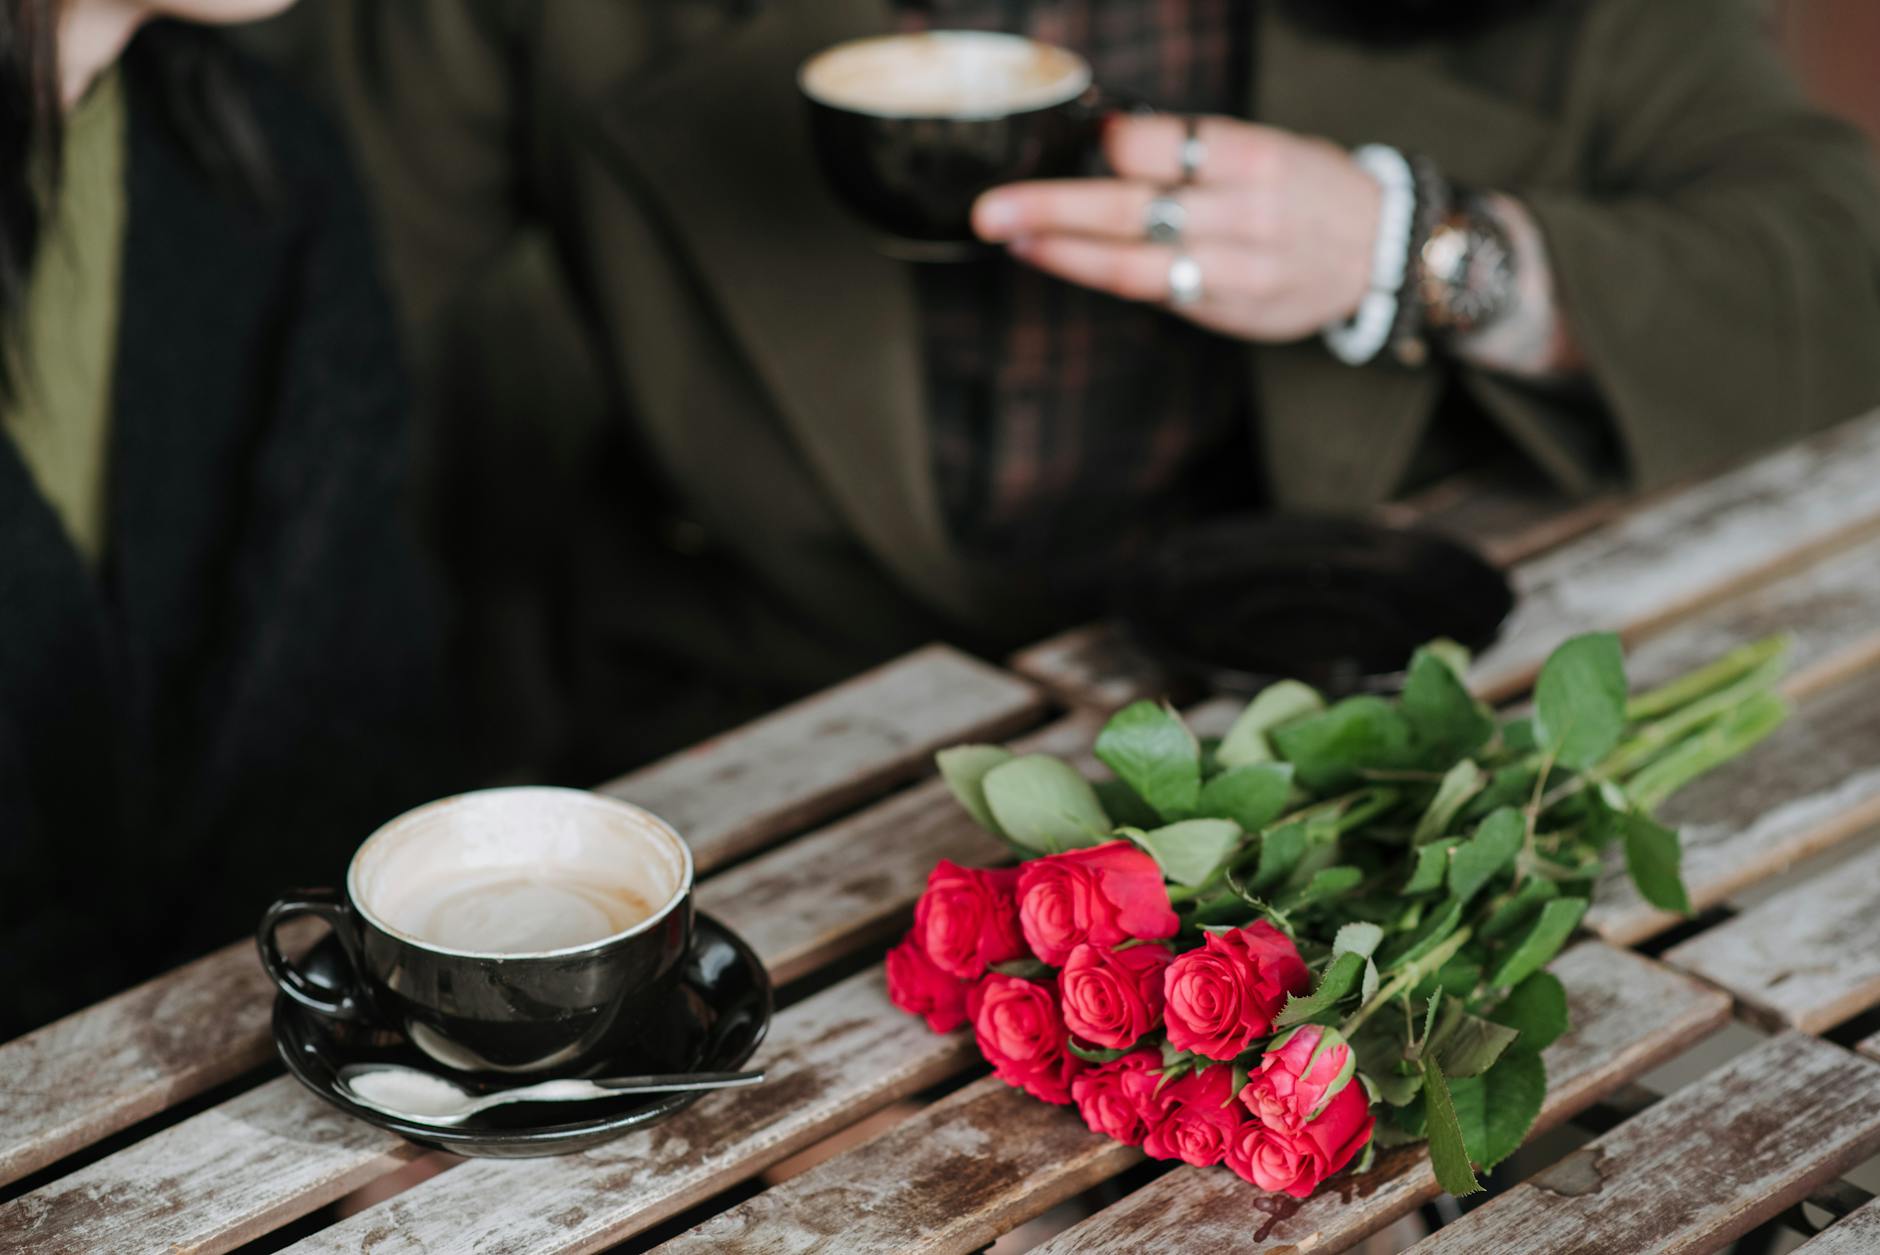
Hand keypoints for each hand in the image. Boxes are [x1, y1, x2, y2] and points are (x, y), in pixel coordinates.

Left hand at [972, 115, 1381, 342]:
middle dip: (1052, 208)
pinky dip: (1101, 275)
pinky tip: (1059, 260)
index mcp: (1255, 158)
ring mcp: (1236, 269)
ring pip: (1134, 264)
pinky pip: (1156, 292)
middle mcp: (1244, 214)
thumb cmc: (1308, 188)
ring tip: (1013, 239)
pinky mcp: (1230, 308)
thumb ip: (1196, 150)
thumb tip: (1106, 143)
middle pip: (1132, 208)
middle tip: (991, 210)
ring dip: (1063, 253)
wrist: (1381, 251)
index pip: (1168, 146)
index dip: (1115, 143)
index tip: (1082, 139)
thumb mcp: (1267, 147)